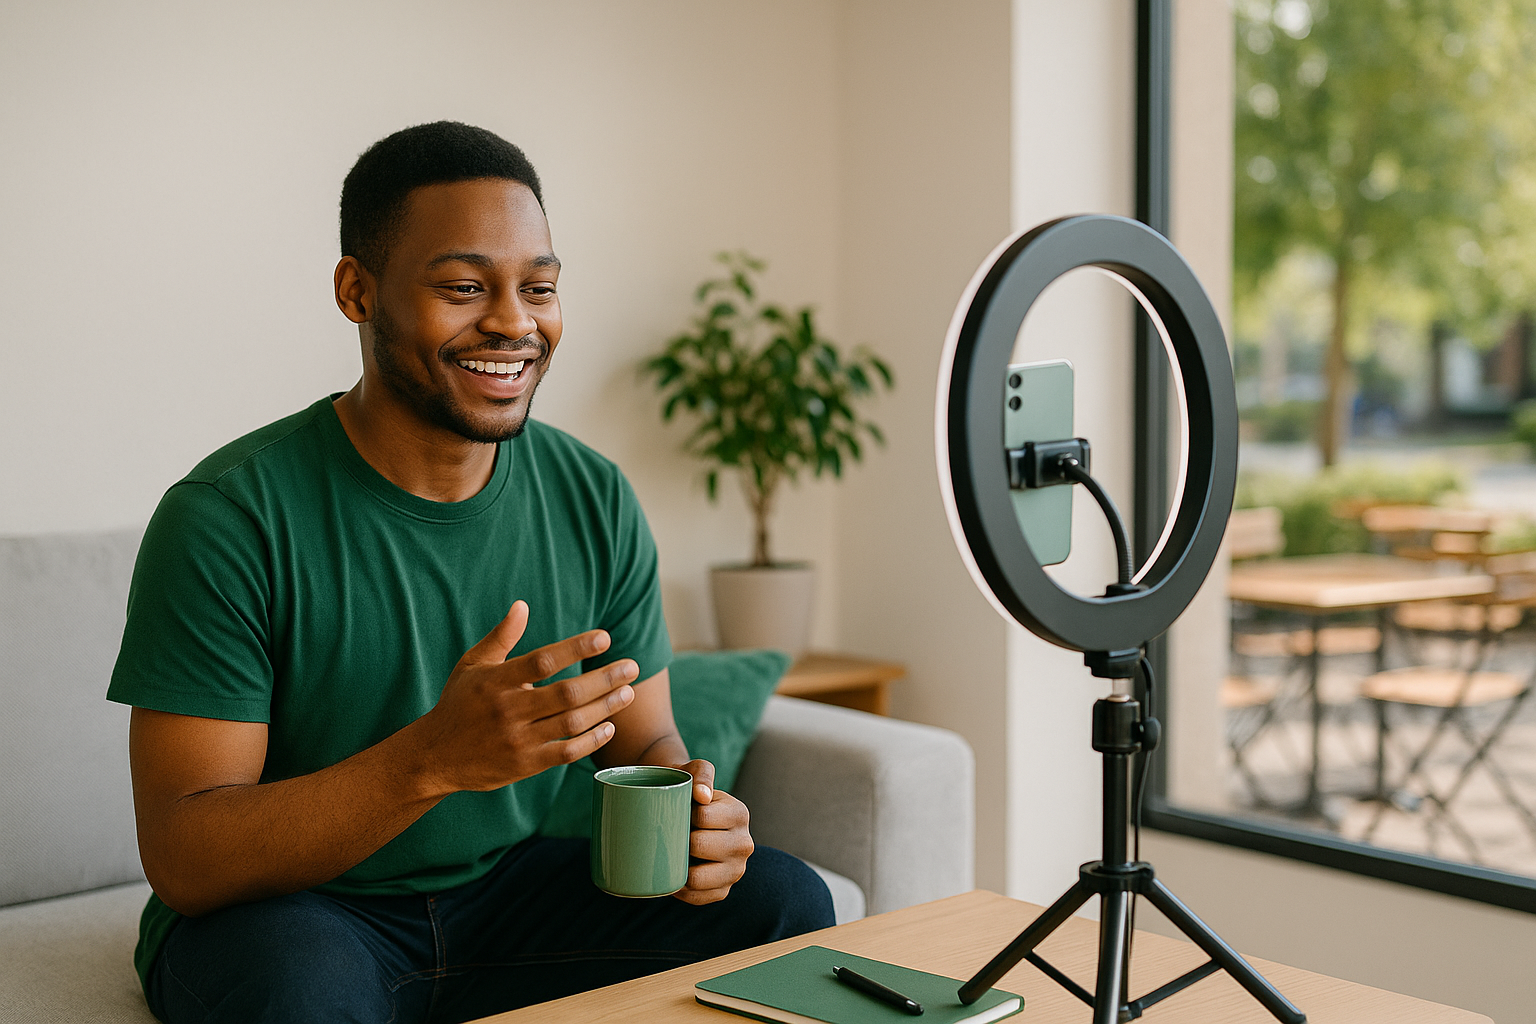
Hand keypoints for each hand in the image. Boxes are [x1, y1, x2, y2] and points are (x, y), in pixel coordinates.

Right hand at [413, 601, 637, 793]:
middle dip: (604, 679)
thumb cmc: (458, 704)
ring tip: (629, 692)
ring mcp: (517, 740)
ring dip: (605, 707)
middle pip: (566, 693)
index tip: (605, 637)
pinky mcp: (524, 765)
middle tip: (632, 667)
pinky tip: (609, 726)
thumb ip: (501, 637)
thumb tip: (522, 605)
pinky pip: (565, 753)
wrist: (434, 756)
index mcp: (495, 681)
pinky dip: (591, 740)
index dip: (576, 648)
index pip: (543, 661)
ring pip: (571, 723)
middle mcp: (507, 710)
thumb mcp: (472, 665)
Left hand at [673, 758, 753, 904]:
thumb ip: (701, 774)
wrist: (687, 814)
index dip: (681, 815)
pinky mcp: (724, 891)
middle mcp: (744, 844)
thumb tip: (701, 796)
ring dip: (678, 867)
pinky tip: (674, 873)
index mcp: (740, 814)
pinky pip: (696, 897)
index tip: (676, 811)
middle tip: (671, 833)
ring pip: (696, 878)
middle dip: (679, 840)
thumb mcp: (696, 771)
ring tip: (671, 854)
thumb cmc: (688, 791)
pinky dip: (679, 888)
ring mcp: (736, 871)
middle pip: (698, 846)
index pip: (702, 817)